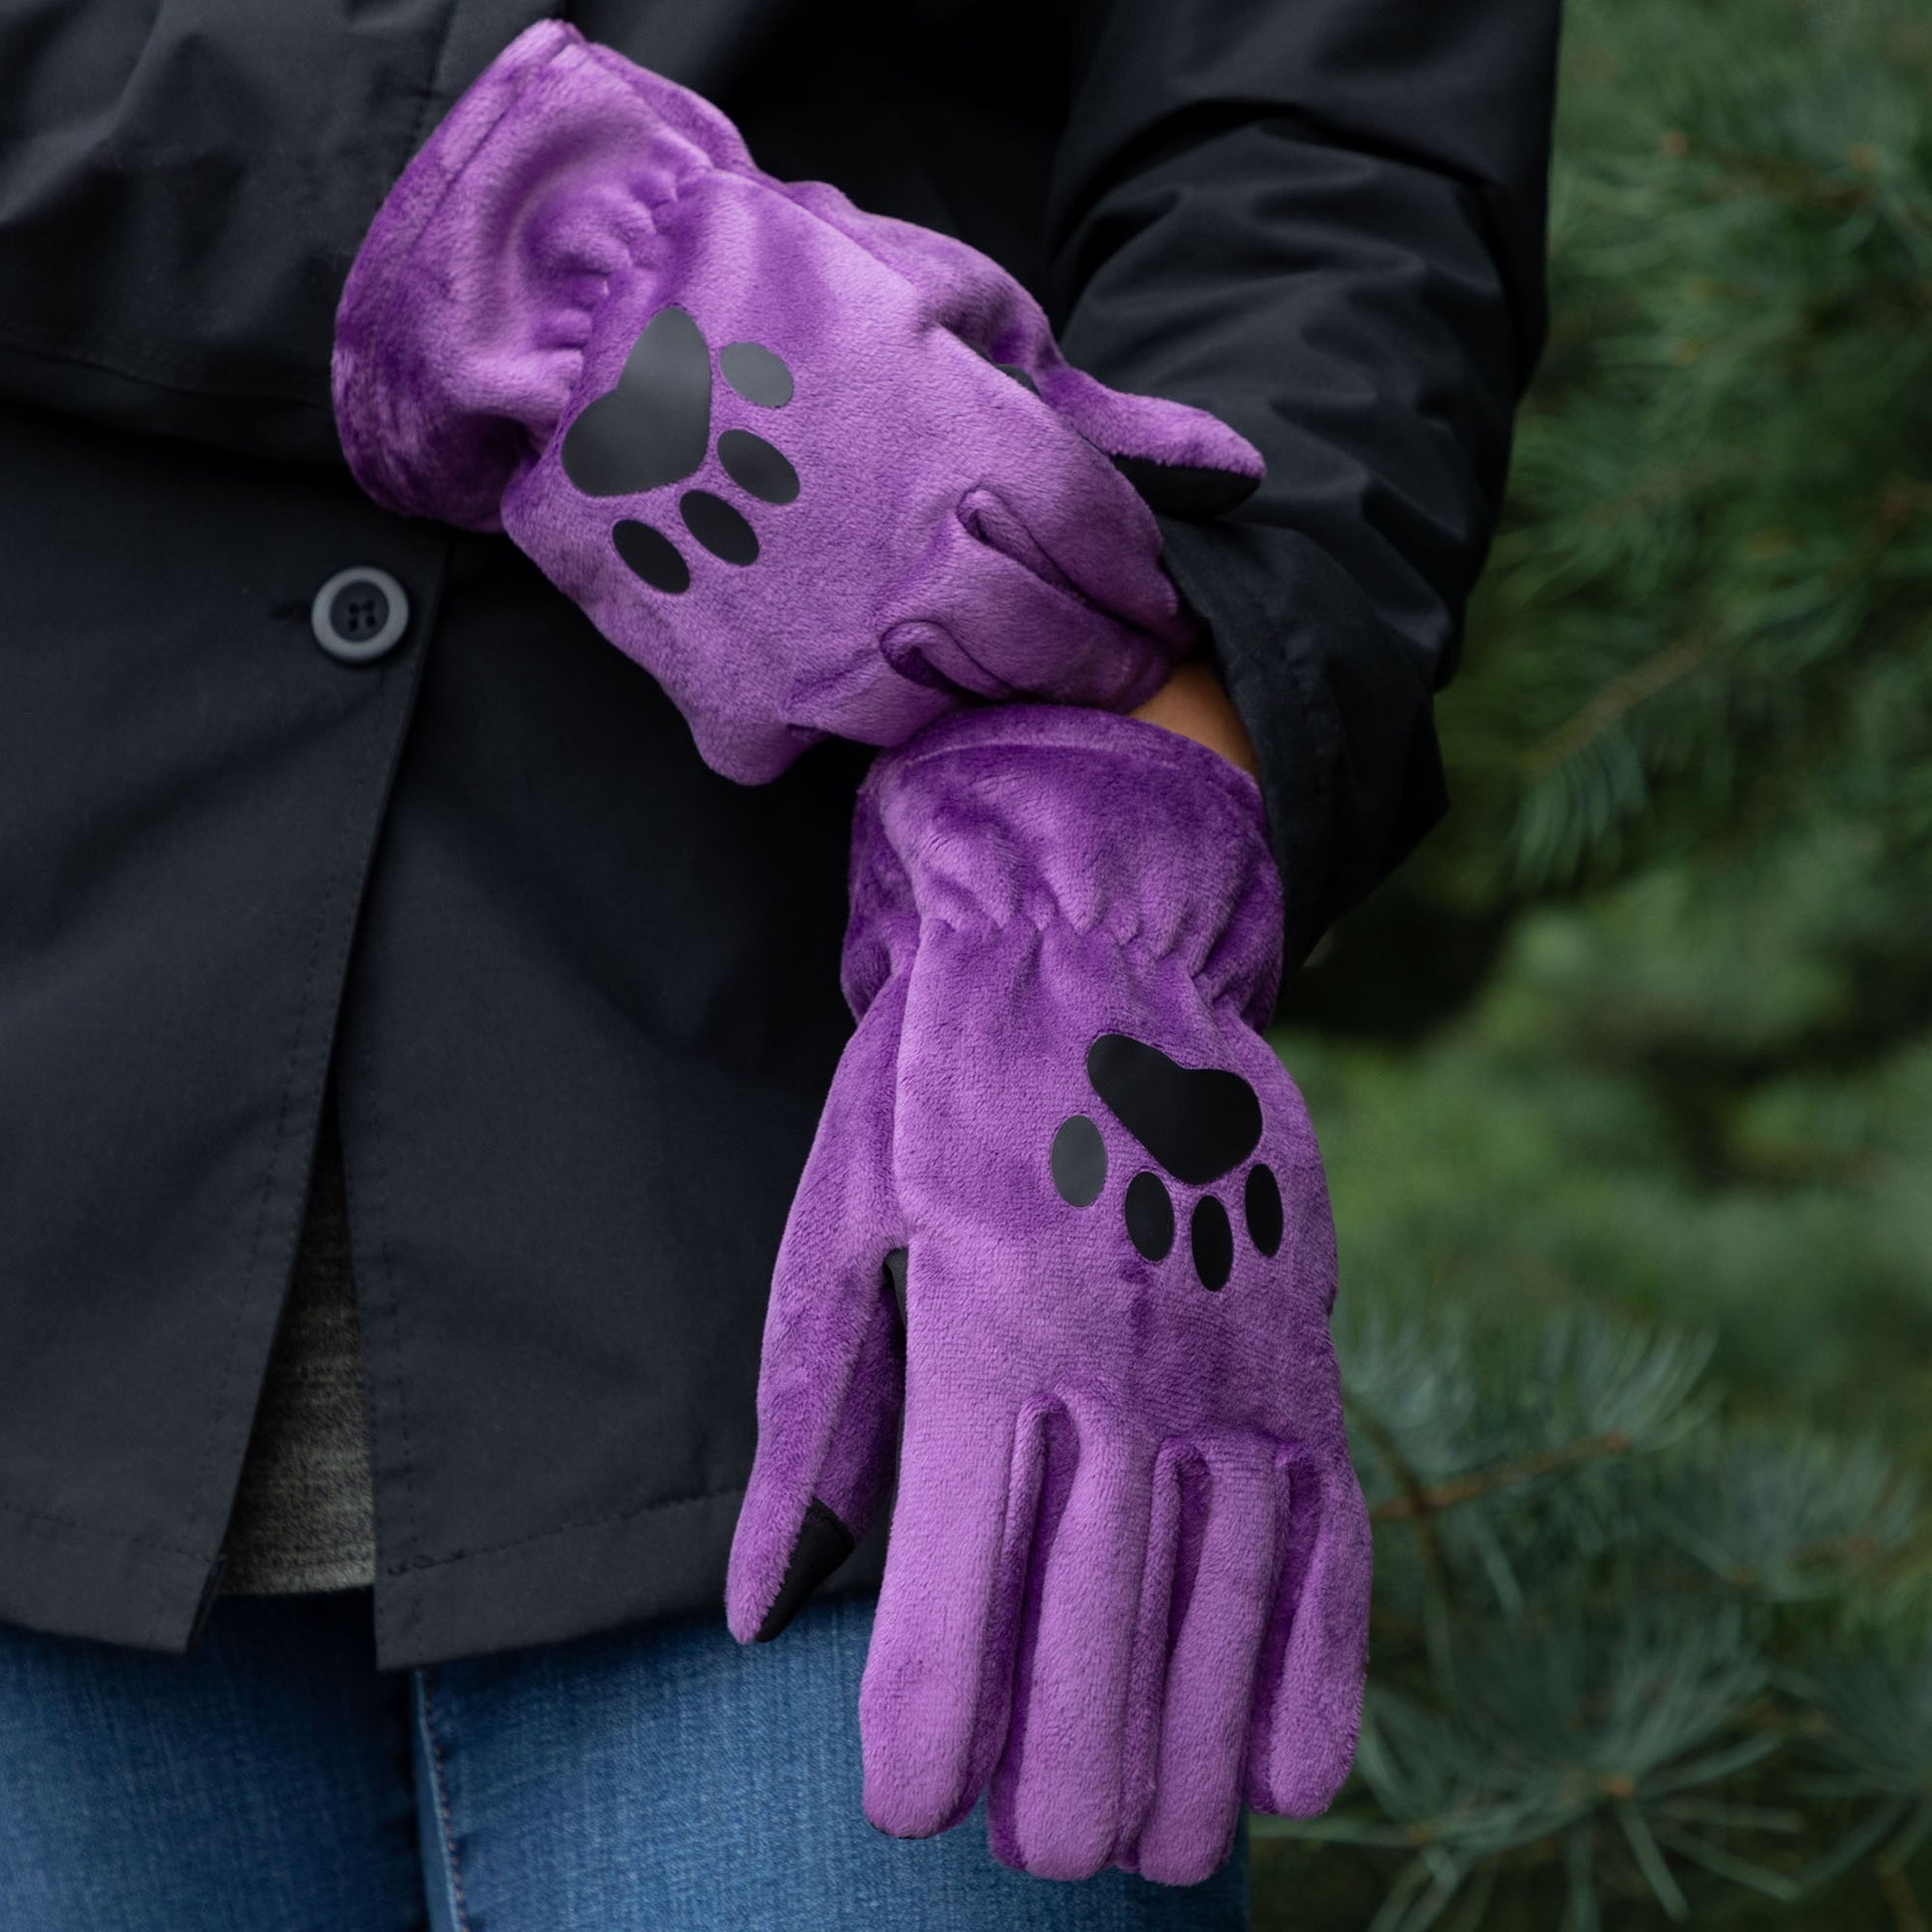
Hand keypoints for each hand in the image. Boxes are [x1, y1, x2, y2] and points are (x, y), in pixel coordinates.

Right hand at [332, 22, 1262, 781]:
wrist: (570, 330)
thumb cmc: (770, 289)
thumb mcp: (946, 303)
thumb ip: (1093, 406)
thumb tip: (1228, 471)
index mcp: (982, 461)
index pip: (1116, 561)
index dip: (1142, 584)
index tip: (1148, 600)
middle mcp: (920, 580)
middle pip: (1054, 653)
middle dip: (1097, 657)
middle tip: (1104, 655)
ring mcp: (831, 663)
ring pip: (949, 711)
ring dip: (964, 682)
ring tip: (942, 634)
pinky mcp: (748, 715)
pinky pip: (820, 743)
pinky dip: (826, 706)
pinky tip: (810, 644)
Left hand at [727, 704, 1368, 1883]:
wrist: (1091, 939)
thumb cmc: (934, 1088)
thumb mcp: (839, 1230)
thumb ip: (806, 1427)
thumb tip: (754, 1610)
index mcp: (985, 1324)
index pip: (955, 1573)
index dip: (929, 1710)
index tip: (906, 1804)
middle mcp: (1125, 1355)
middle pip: (1103, 1614)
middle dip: (1065, 1764)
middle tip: (1035, 1855)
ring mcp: (1235, 1354)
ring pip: (1225, 1596)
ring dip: (1189, 1746)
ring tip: (1150, 1854)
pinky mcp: (1301, 1346)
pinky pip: (1328, 1531)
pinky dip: (1317, 1662)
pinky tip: (1289, 1776)